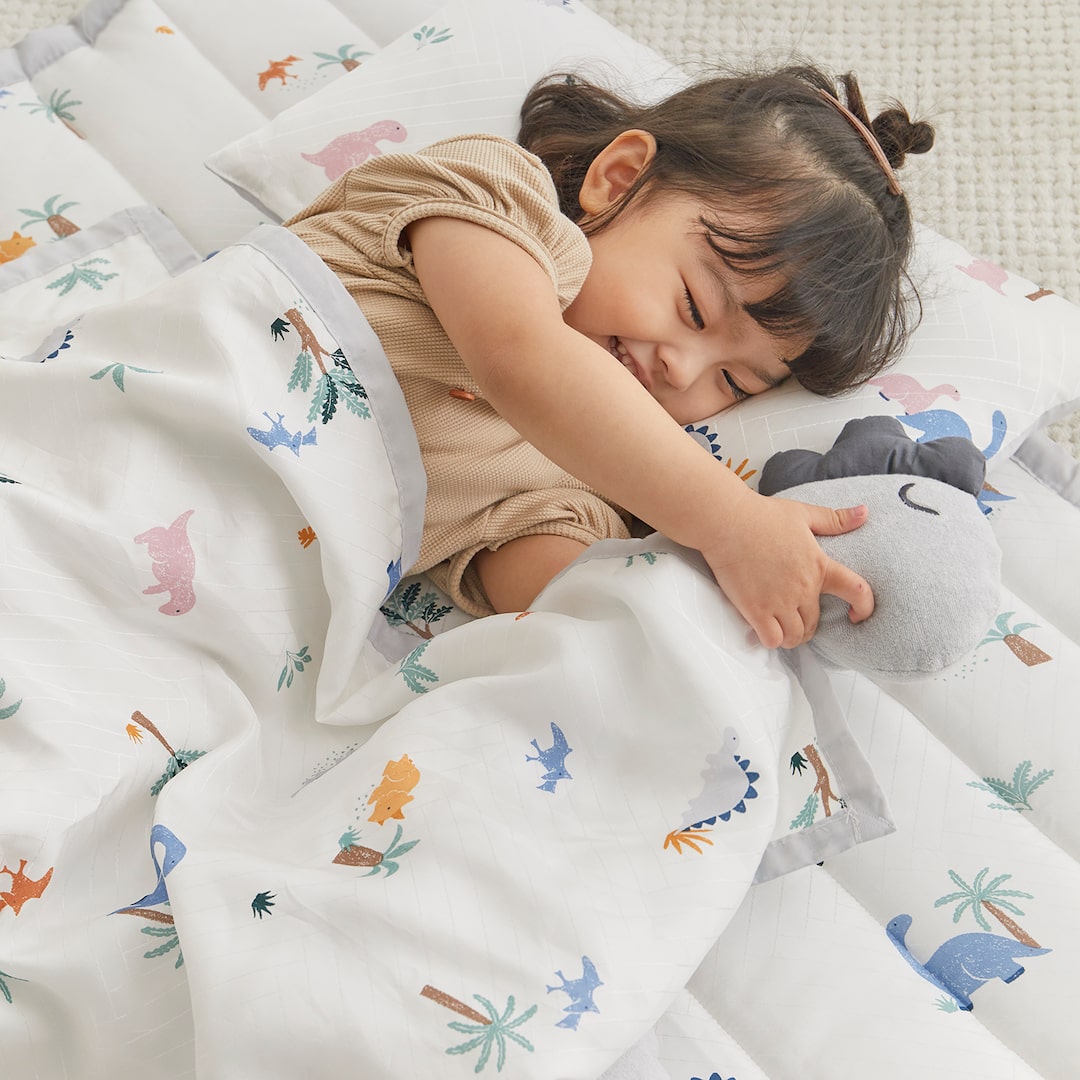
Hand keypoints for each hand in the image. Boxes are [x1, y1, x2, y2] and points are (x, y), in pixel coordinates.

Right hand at [700, 493, 873, 649]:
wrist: (726, 522)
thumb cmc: (762, 516)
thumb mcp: (803, 514)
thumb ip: (835, 519)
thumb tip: (864, 512)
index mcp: (819, 566)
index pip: (856, 591)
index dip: (865, 606)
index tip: (857, 614)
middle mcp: (803, 588)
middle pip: (814, 624)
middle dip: (807, 625)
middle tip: (795, 619)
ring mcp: (779, 602)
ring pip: (795, 637)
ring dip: (790, 636)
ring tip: (780, 628)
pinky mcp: (756, 610)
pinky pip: (772, 640)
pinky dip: (771, 640)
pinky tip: (763, 630)